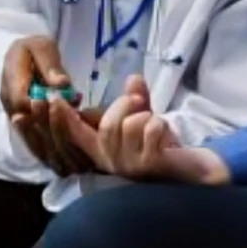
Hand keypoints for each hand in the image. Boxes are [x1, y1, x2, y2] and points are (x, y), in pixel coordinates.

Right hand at [0, 35, 92, 175]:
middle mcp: (11, 109)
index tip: (69, 103)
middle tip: (81, 126)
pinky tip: (76, 156)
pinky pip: (38, 149)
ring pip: (34, 145)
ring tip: (82, 143)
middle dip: (57, 131)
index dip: (47, 109)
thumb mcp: (40, 46)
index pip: (24, 105)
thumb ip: (50, 63)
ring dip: (58, 147)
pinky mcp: (26, 130)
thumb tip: (62, 84)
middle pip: (30, 131)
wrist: (21, 57)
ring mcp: (17, 122)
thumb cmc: (32, 49)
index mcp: (11, 85)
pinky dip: (56, 154)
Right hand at [59, 74, 228, 182]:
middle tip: (138, 99)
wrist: (193, 169)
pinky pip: (150, 131)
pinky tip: (165, 134)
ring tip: (156, 123)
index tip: (53, 99)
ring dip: (147, 116)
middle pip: (108, 127)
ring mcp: (131, 166)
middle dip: (124, 105)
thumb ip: (137, 99)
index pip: (77, 136)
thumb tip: (133, 78)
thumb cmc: (162, 146)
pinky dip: (160, 124)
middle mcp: (113, 162)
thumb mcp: (145, 118)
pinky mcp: (151, 165)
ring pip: (129, 127)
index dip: (63, 120)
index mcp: (104, 151)